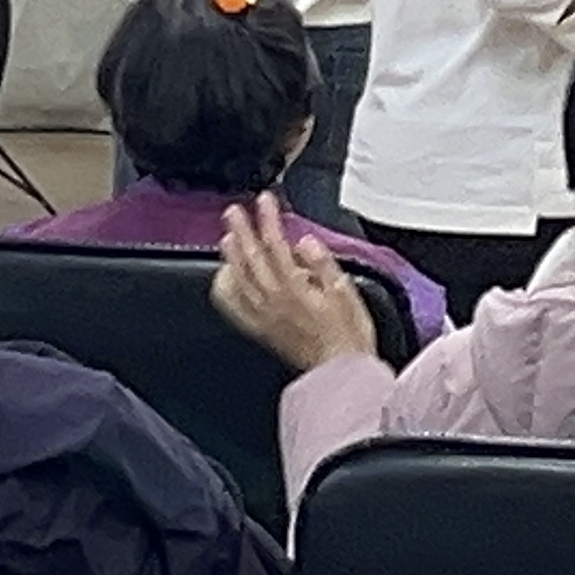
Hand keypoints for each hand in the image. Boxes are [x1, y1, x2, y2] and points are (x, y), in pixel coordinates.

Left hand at [209, 194, 378, 372]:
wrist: (340, 373)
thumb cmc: (348, 336)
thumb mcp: (346, 293)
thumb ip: (324, 264)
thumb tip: (306, 242)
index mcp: (296, 288)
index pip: (276, 245)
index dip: (269, 220)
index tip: (265, 201)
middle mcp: (274, 301)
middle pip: (252, 258)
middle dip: (243, 231)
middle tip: (234, 211)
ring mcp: (263, 316)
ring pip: (239, 280)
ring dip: (231, 256)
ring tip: (227, 237)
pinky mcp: (260, 330)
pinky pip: (235, 308)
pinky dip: (227, 289)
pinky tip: (226, 278)